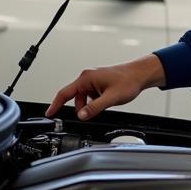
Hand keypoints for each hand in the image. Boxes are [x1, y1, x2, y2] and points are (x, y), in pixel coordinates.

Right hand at [46, 55, 165, 119]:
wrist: (141, 74)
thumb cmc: (129, 80)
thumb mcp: (111, 98)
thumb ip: (94, 108)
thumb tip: (81, 115)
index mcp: (86, 78)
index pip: (64, 93)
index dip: (55, 105)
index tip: (49, 113)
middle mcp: (87, 76)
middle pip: (76, 97)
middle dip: (82, 107)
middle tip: (93, 113)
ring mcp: (94, 78)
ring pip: (85, 97)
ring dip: (91, 104)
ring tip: (106, 103)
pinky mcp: (100, 81)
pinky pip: (92, 94)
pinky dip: (97, 100)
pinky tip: (108, 99)